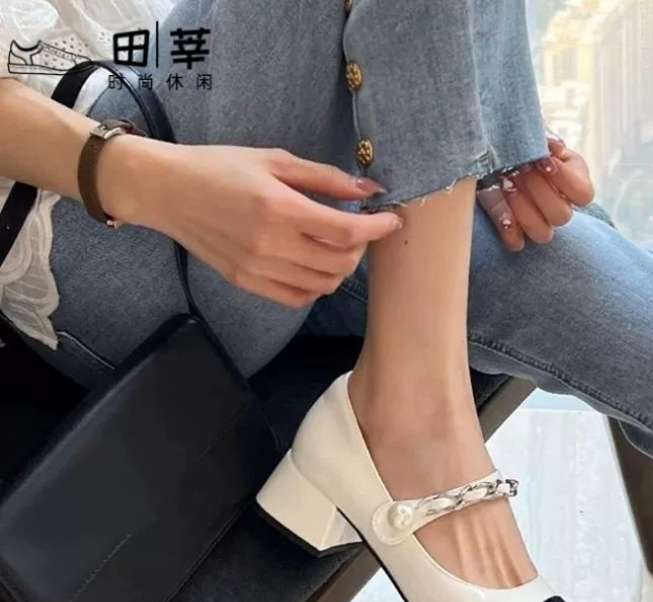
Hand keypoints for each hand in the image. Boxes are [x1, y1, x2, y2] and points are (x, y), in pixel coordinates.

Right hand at [99, 139, 402, 307]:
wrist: (168, 191)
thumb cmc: (220, 167)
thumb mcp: (275, 160)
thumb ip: (325, 178)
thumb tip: (369, 189)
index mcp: (279, 208)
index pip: (346, 231)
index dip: (376, 227)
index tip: (391, 220)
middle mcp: (271, 245)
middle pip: (340, 264)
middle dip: (360, 248)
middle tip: (359, 229)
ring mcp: (258, 269)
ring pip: (323, 285)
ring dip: (341, 268)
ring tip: (337, 246)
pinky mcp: (247, 283)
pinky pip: (297, 298)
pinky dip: (316, 286)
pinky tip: (314, 265)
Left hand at [478, 135, 594, 251]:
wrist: (495, 160)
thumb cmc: (524, 147)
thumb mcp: (537, 138)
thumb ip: (545, 141)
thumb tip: (552, 146)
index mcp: (574, 184)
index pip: (584, 195)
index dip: (565, 180)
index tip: (544, 161)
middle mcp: (559, 208)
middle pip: (561, 216)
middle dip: (538, 191)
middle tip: (521, 170)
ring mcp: (539, 224)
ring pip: (543, 234)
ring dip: (524, 210)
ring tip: (507, 185)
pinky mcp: (516, 234)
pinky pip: (518, 244)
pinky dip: (510, 231)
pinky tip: (503, 215)